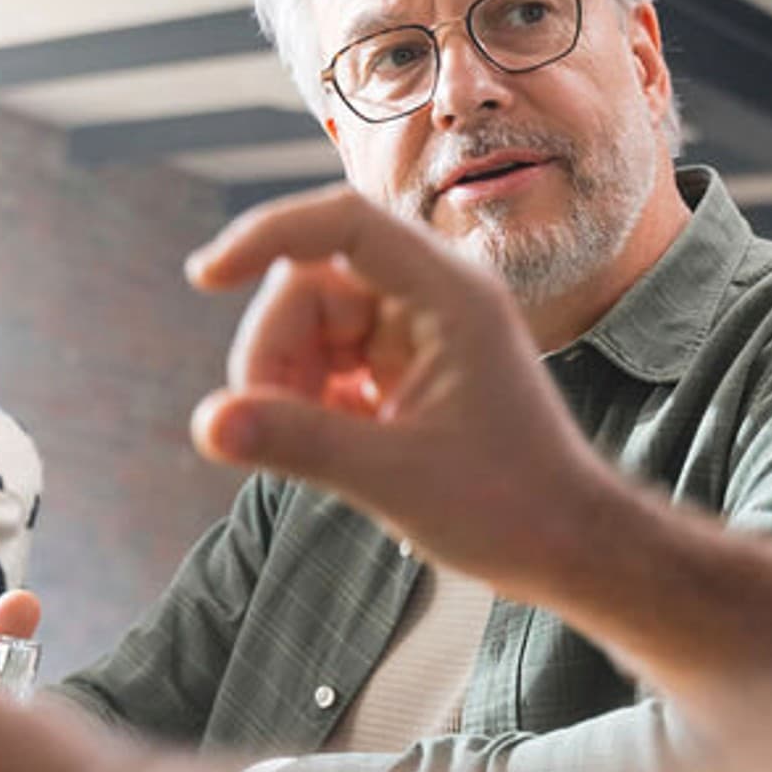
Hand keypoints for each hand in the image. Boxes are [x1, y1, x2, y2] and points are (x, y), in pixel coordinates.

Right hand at [186, 185, 613, 601]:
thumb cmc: (508, 509)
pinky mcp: (405, 367)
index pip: (341, 223)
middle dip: (273, 351)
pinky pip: (328, 358)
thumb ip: (297, 443)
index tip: (205, 277)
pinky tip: (332, 445)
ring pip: (311, 324)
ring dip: (287, 380)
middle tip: (264, 424)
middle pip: (310, 283)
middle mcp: (433, 297)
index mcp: (449, 295)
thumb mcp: (393, 477)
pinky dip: (310, 398)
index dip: (264, 236)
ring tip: (306, 444)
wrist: (567, 548)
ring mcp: (418, 331)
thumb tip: (206, 423)